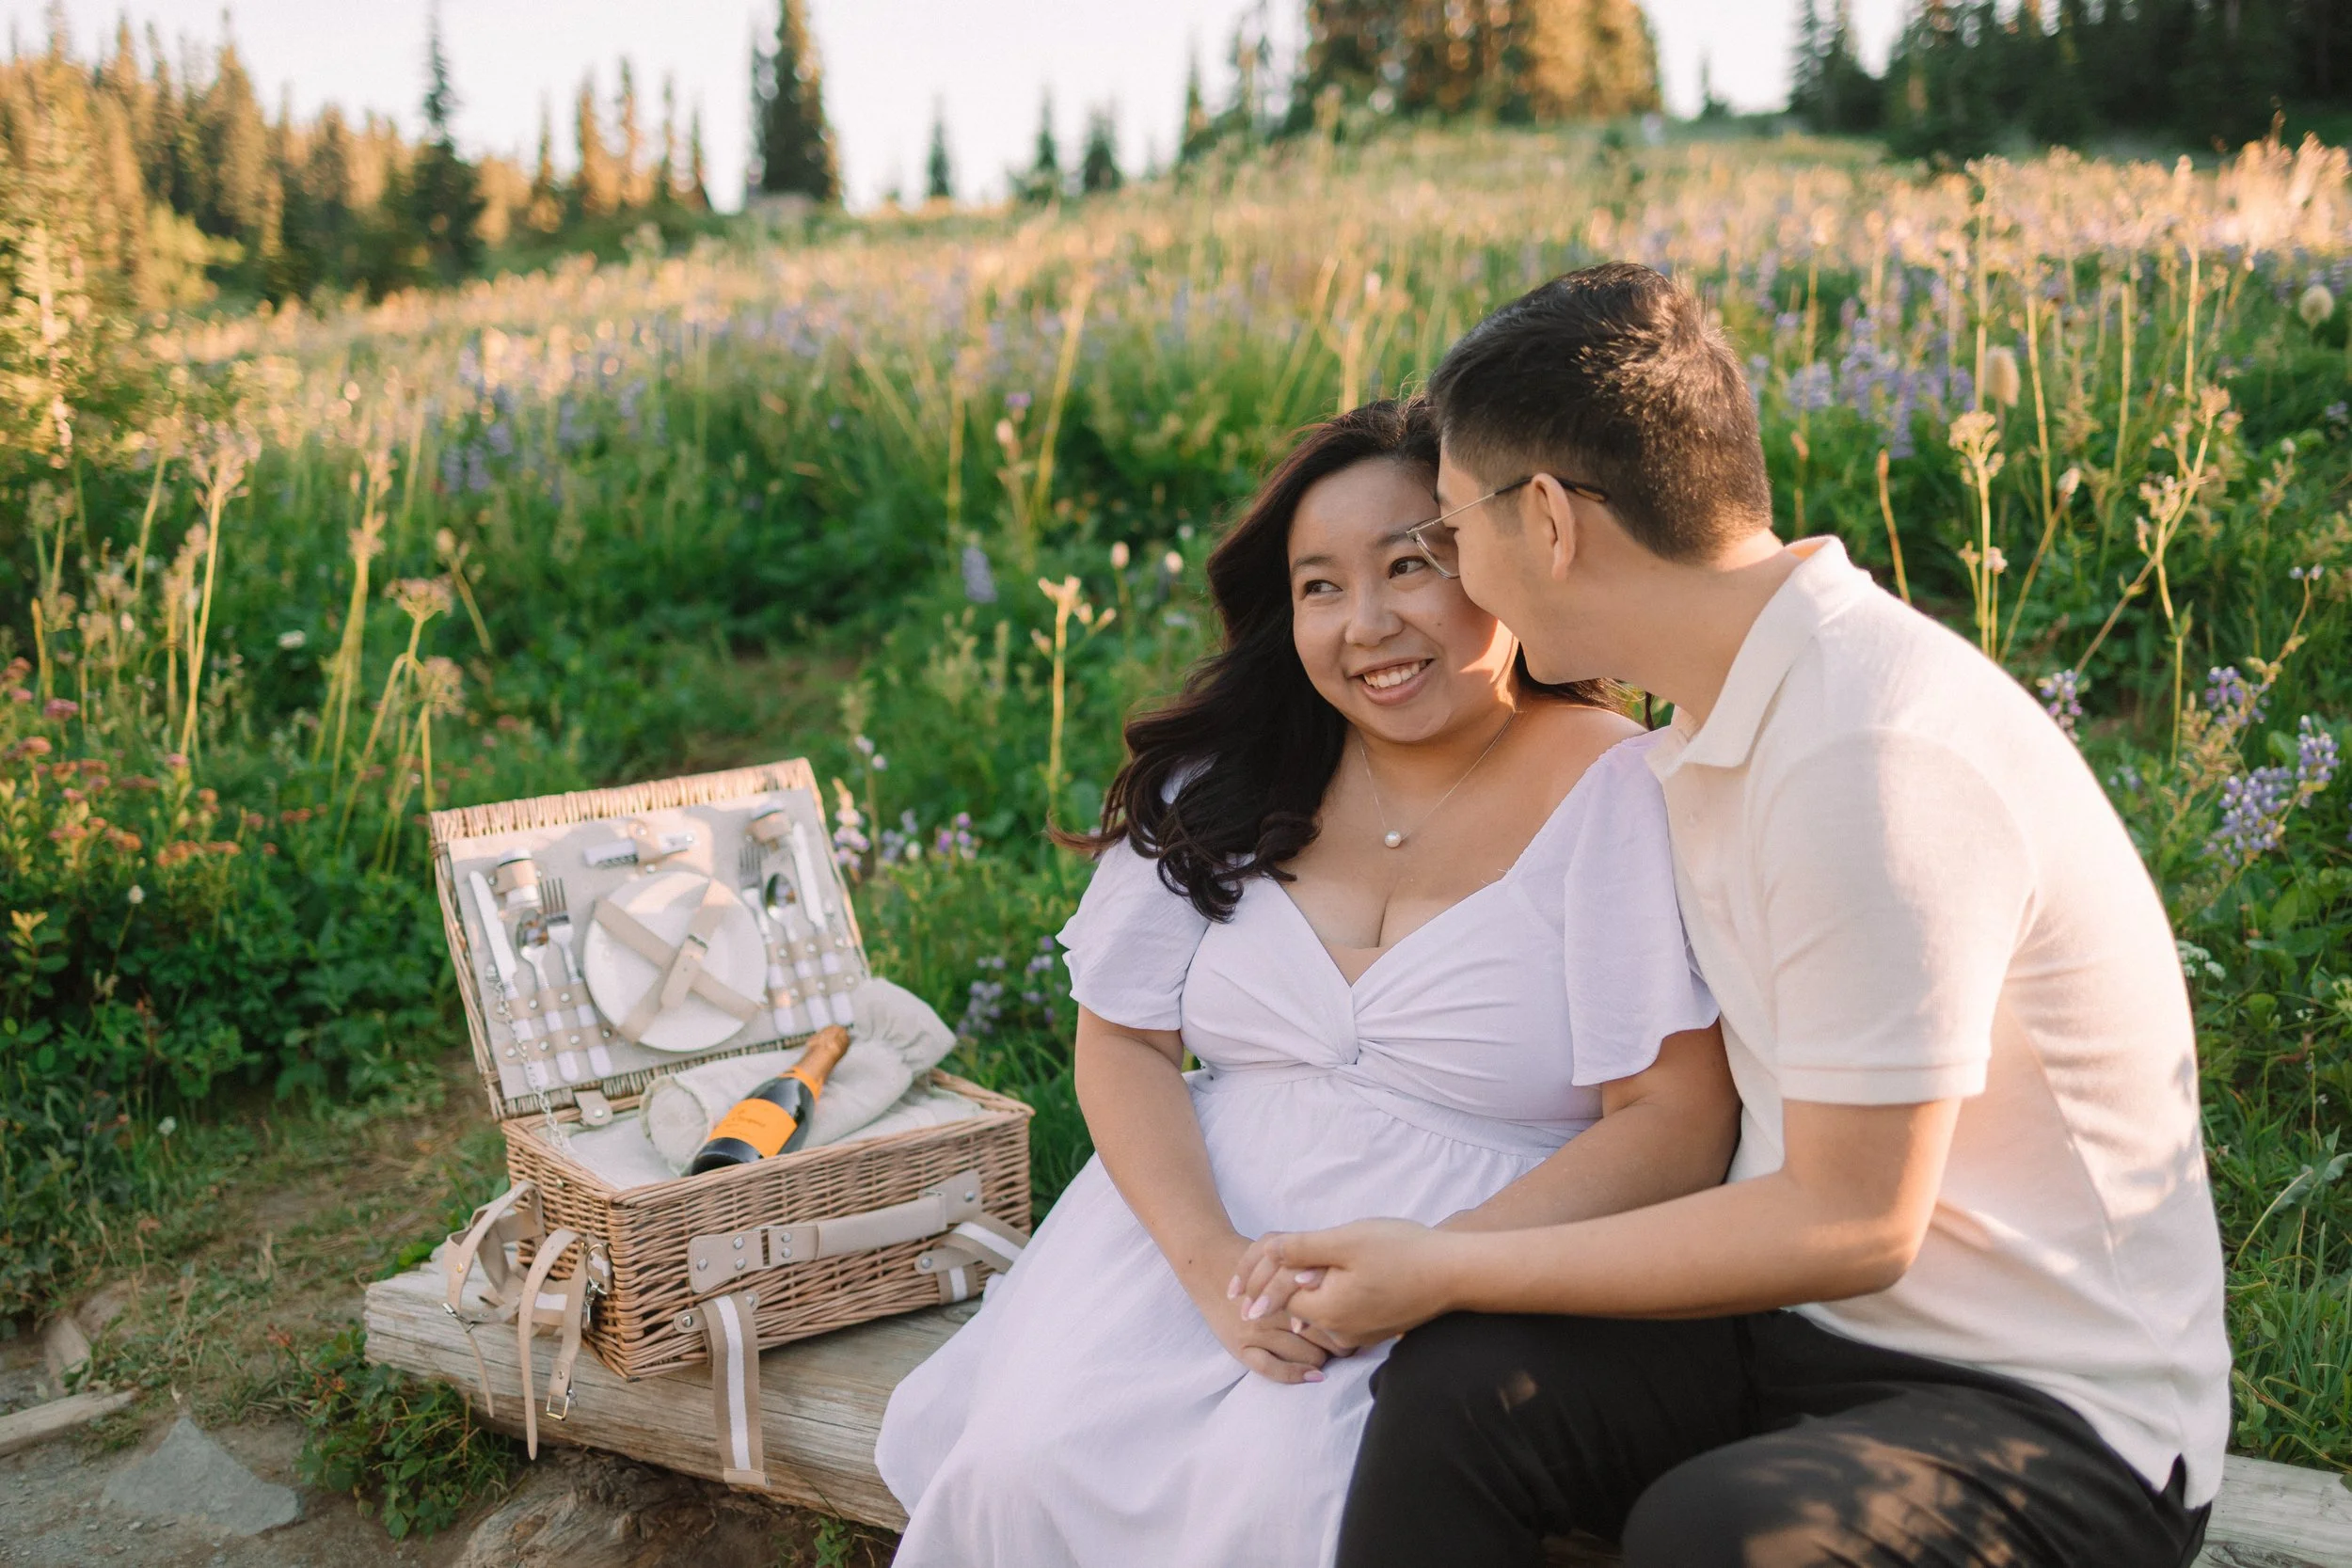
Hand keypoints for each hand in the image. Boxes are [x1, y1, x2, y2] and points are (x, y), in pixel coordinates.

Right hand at [1182, 1233, 1336, 1384]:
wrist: (1208, 1264)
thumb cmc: (1255, 1261)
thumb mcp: (1285, 1256)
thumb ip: (1312, 1268)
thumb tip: (1348, 1291)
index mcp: (1287, 1284)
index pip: (1330, 1310)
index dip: (1347, 1319)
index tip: (1354, 1323)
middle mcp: (1274, 1308)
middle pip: (1323, 1336)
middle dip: (1339, 1342)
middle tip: (1348, 1343)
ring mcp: (1256, 1329)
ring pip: (1305, 1355)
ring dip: (1321, 1357)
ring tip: (1327, 1352)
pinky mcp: (1241, 1346)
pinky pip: (1272, 1369)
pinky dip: (1296, 1374)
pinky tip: (1313, 1375)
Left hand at [1231, 1219, 1456, 1347]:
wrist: (1456, 1273)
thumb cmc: (1402, 1250)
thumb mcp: (1344, 1241)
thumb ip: (1300, 1250)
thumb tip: (1267, 1261)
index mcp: (1325, 1311)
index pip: (1277, 1296)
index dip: (1257, 1279)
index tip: (1233, 1282)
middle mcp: (1339, 1331)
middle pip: (1294, 1307)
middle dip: (1274, 1289)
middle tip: (1251, 1277)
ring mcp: (1360, 1334)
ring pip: (1317, 1311)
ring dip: (1302, 1293)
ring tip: (1291, 1273)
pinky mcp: (1378, 1329)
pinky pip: (1340, 1315)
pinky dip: (1328, 1298)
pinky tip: (1335, 1279)